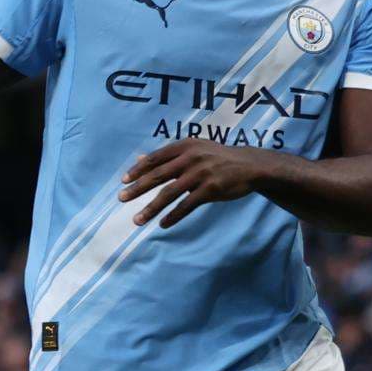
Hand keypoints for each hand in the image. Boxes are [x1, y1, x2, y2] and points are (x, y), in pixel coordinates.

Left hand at [119, 140, 267, 227]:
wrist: (250, 165)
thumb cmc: (217, 157)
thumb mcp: (193, 149)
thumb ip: (167, 156)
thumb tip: (139, 158)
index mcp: (184, 146)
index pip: (154, 159)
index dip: (137, 170)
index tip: (123, 181)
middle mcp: (190, 158)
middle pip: (157, 176)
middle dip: (137, 188)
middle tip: (121, 198)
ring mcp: (200, 174)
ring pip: (169, 194)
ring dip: (151, 208)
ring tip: (137, 220)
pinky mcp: (211, 190)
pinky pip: (187, 205)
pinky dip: (174, 216)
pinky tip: (163, 224)